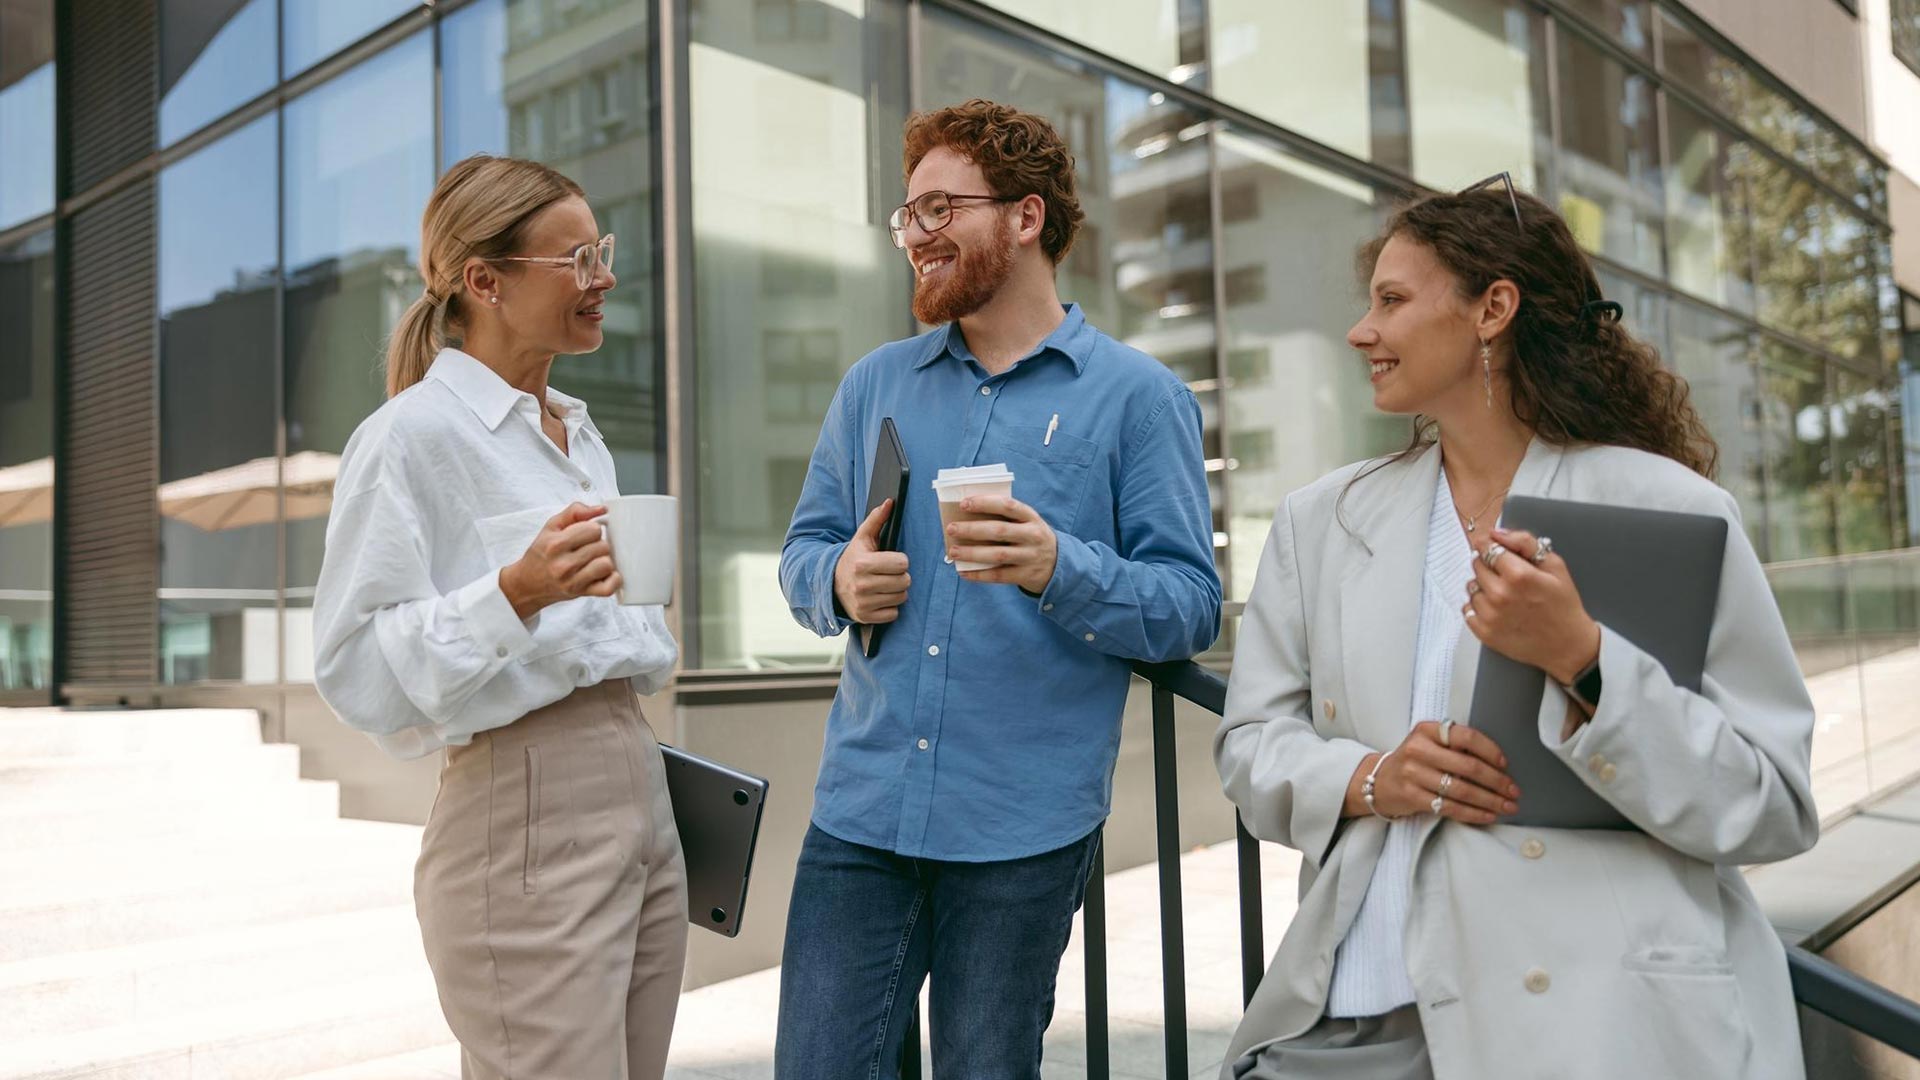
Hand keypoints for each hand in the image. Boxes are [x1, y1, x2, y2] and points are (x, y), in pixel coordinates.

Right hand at [500, 503, 619, 618]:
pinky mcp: (581, 594)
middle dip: (599, 545)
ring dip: (605, 561)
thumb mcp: (551, 527)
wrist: (527, 584)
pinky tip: (604, 574)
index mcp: (556, 544)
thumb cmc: (542, 553)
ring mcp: (573, 581)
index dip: (592, 529)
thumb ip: (574, 512)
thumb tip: (601, 509)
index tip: (585, 535)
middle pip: (603, 546)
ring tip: (594, 560)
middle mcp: (564, 564)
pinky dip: (612, 580)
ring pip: (607, 565)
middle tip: (588, 548)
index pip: (594, 529)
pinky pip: (608, 588)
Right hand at [834, 499, 910, 624]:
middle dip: (900, 576)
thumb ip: (876, 519)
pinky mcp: (865, 617)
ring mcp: (863, 603)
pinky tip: (880, 598)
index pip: (902, 563)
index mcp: (862, 563)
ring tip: (884, 585)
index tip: (891, 560)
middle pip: (904, 581)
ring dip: (896, 591)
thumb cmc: (853, 559)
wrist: (831, 584)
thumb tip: (889, 502)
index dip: (900, 561)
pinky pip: (893, 613)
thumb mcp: (862, 538)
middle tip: (889, 574)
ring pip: (901, 597)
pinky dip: (890, 607)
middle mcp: (862, 585)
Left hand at [947, 494, 1057, 593]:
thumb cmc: (1030, 537)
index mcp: (1031, 517)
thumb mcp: (1026, 522)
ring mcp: (1030, 556)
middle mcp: (1032, 535)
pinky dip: (979, 574)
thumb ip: (1005, 517)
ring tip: (953, 551)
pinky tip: (963, 572)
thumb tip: (965, 516)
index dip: (985, 503)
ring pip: (997, 555)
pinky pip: (999, 575)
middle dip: (972, 529)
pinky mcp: (1026, 575)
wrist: (1058, 563)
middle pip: (999, 531)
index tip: (964, 503)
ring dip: (972, 553)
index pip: (1007, 505)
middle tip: (951, 528)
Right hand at [1347, 721, 1520, 823]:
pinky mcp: (1411, 796)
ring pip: (1461, 790)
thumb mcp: (1429, 744)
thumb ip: (1456, 747)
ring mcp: (1413, 774)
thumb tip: (1498, 765)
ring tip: (1507, 806)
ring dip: (1490, 800)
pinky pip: (1449, 807)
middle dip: (1497, 781)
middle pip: (1467, 766)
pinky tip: (1488, 815)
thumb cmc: (1414, 762)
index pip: (1466, 737)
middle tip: (1514, 791)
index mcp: (1427, 730)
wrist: (1380, 781)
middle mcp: (1418, 749)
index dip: (1490, 750)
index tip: (1505, 764)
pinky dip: (1473, 813)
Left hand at [1464, 527, 1601, 685]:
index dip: (1489, 545)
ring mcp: (1490, 615)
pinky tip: (1497, 609)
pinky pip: (1468, 609)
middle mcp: (1500, 594)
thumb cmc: (1563, 605)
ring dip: (1483, 587)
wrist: (1567, 645)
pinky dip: (1479, 606)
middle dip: (1489, 565)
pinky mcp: (1484, 632)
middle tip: (1507, 575)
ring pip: (1471, 587)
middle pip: (1477, 565)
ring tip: (1505, 594)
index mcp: (1518, 575)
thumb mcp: (1554, 566)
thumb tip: (1498, 533)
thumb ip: (1525, 543)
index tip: (1492, 547)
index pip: (1486, 548)